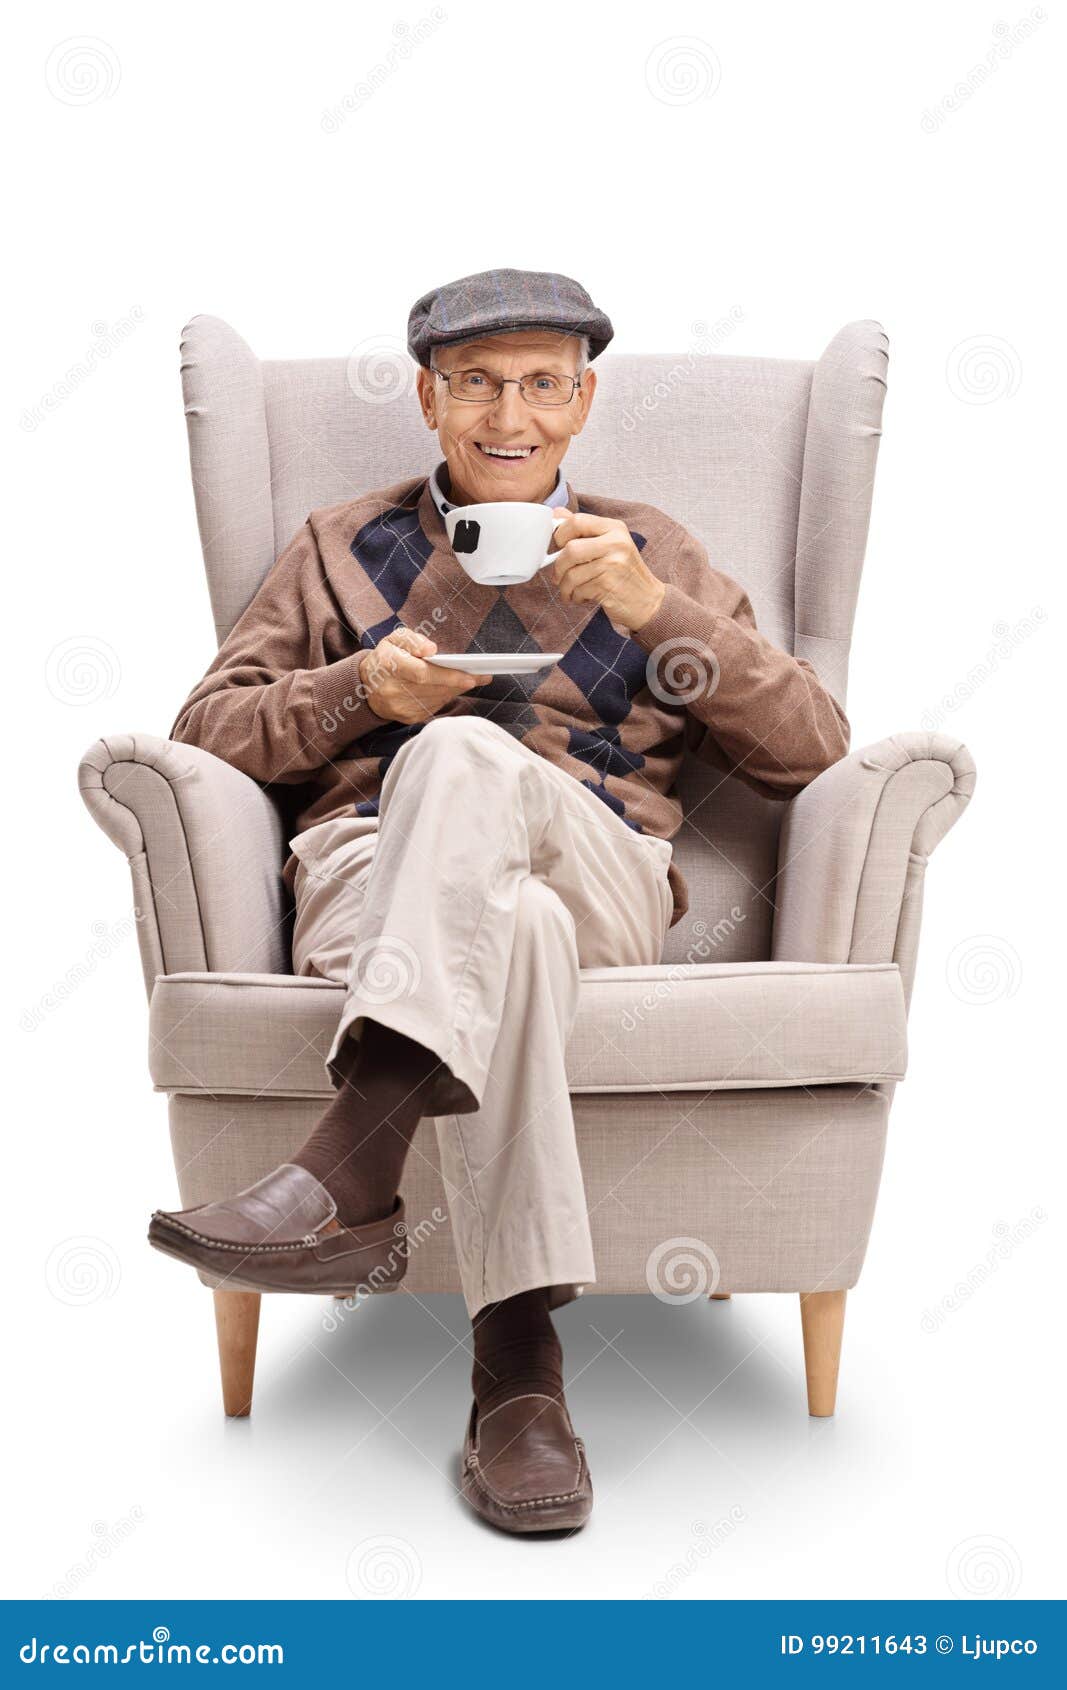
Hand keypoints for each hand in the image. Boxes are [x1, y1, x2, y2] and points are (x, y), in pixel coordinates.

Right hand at [358, 627, 484, 724]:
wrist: (367, 686)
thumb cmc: (386, 658)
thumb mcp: (394, 640)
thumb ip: (412, 640)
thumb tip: (431, 649)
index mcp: (388, 665)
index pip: (422, 673)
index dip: (447, 676)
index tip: (470, 676)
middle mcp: (393, 689)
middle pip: (434, 688)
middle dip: (460, 682)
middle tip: (482, 675)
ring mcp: (400, 707)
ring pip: (437, 699)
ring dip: (456, 689)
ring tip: (473, 678)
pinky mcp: (408, 718)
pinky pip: (434, 707)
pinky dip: (446, 697)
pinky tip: (454, 688)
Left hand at [551, 512, 665, 630]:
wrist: (648, 601)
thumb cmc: (623, 573)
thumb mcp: (608, 544)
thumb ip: (583, 529)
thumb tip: (556, 513)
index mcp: (615, 528)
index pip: (577, 521)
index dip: (560, 534)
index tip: (558, 547)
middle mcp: (616, 543)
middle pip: (570, 549)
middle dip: (559, 567)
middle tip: (559, 576)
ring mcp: (614, 564)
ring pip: (571, 574)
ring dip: (565, 587)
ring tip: (570, 591)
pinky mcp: (609, 586)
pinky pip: (579, 590)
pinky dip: (575, 597)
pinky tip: (583, 597)